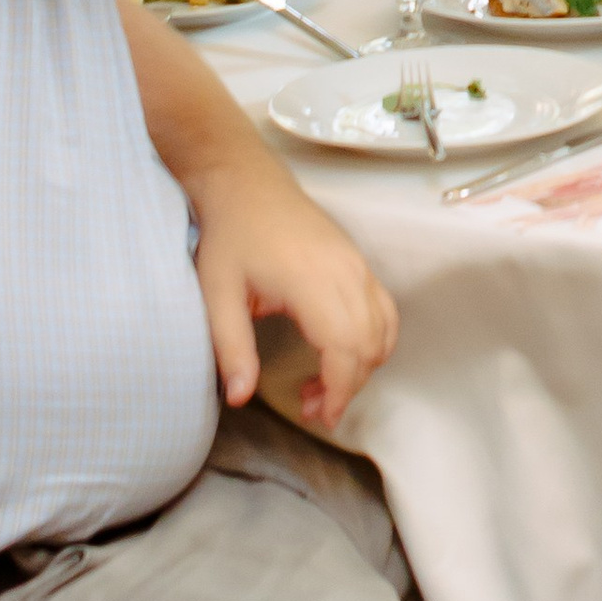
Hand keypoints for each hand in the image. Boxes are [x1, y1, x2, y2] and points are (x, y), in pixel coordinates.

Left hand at [192, 144, 398, 427]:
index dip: (339, 391)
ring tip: (324, 383)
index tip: (320, 417)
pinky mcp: (359, 261)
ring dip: (363, 365)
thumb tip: (239, 398)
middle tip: (311, 406)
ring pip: (385, 328)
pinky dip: (374, 339)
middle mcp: (346, 272)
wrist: (246, 183)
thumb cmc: (230, 235)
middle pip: (370, 345)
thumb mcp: (217, 292)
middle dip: (348, 386)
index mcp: (312, 281)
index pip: (345, 348)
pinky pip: (385, 308)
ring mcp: (357, 264)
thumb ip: (230, 347)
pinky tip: (342, 352)